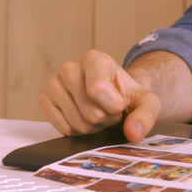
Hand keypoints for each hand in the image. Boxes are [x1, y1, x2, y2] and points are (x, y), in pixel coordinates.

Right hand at [39, 49, 160, 143]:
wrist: (113, 99)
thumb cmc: (127, 97)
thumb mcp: (146, 102)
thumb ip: (145, 116)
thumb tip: (134, 133)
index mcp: (95, 59)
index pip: (98, 89)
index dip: (113, 107)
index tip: (120, 105)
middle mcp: (70, 67)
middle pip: (89, 111)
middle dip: (104, 120)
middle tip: (108, 113)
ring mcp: (54, 84)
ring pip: (75, 122)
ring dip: (90, 128)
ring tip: (96, 116)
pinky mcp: (45, 100)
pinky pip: (60, 127)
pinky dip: (75, 131)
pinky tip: (81, 120)